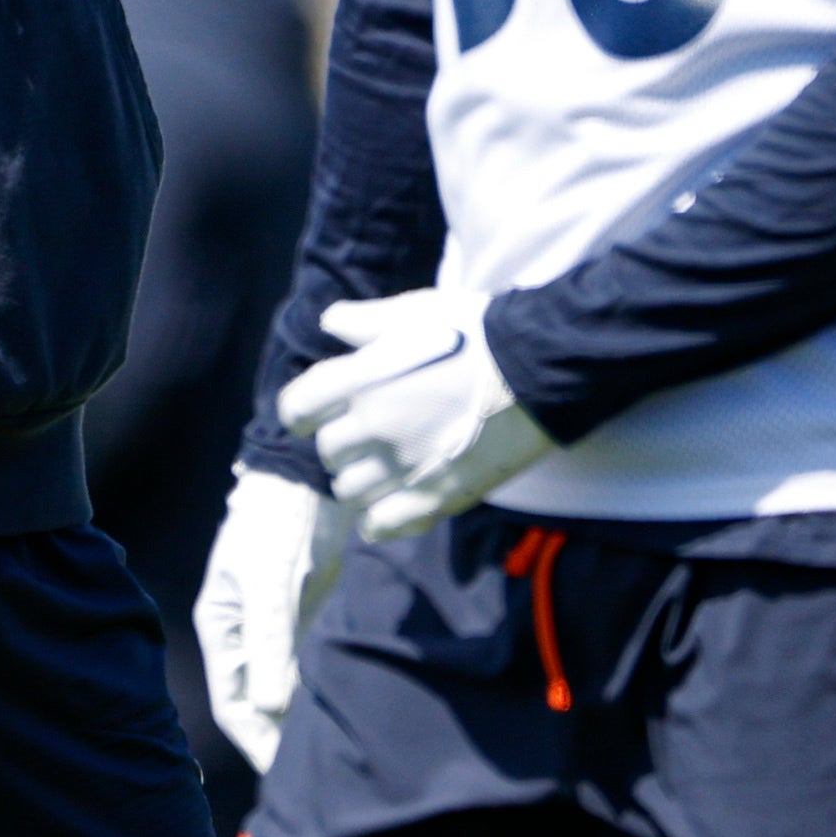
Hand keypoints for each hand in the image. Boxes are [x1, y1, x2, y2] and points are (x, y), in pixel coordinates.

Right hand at [195, 467, 347, 771]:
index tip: (286, 774)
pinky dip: (321, 692)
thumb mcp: (271, 585)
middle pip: (260, 705)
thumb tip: (268, 709)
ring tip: (333, 753)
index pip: (235, 705)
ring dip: (304, 719)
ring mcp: (279, 628)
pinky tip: (344, 712)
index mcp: (224, 631)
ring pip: (288, 690)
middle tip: (317, 774)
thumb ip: (270, 645)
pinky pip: (311, 668)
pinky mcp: (308, 618)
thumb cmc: (279, 525)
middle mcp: (247, 637)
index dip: (257, 742)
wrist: (312, 477)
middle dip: (281, 739)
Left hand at [279, 290, 556, 539]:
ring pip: (349, 490)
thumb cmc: (477, 332)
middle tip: (369, 438)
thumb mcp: (416, 311)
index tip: (311, 417)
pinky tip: (390, 508)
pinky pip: (380, 524)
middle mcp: (373, 424)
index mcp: (361, 379)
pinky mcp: (433, 497)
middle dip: (343, 445)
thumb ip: (365, 321)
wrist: (538, 368)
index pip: (297, 408)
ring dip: (360, 482)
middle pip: (328, 451)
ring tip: (385, 471)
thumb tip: (329, 323)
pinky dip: (378, 520)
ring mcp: (402, 465)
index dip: (300, 414)